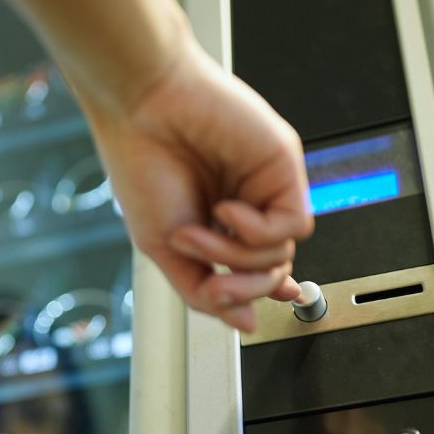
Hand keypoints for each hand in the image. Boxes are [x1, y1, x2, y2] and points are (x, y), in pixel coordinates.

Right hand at [79, 37, 312, 331]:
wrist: (141, 109)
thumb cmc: (142, 164)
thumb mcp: (163, 248)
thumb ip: (203, 291)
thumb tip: (243, 324)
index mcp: (218, 219)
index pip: (254, 266)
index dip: (259, 290)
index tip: (256, 310)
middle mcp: (247, 202)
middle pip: (271, 271)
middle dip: (241, 288)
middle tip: (211, 281)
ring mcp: (266, 186)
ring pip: (282, 254)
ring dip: (234, 256)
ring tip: (197, 231)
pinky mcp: (282, 167)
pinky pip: (292, 224)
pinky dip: (256, 230)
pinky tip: (227, 210)